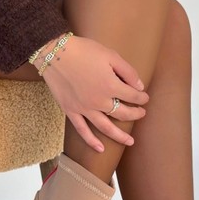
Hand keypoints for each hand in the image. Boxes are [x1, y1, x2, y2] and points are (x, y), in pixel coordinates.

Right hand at [36, 36, 148, 151]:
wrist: (54, 52)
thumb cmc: (83, 50)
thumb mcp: (110, 55)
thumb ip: (127, 72)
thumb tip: (139, 86)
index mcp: (110, 86)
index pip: (133, 97)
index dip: (142, 98)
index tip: (144, 97)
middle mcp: (99, 101)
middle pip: (123, 114)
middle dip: (135, 114)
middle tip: (141, 113)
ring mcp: (85, 109)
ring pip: (106, 127)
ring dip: (119, 136)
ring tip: (130, 142)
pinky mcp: (71, 111)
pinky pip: (82, 130)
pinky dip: (91, 141)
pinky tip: (101, 149)